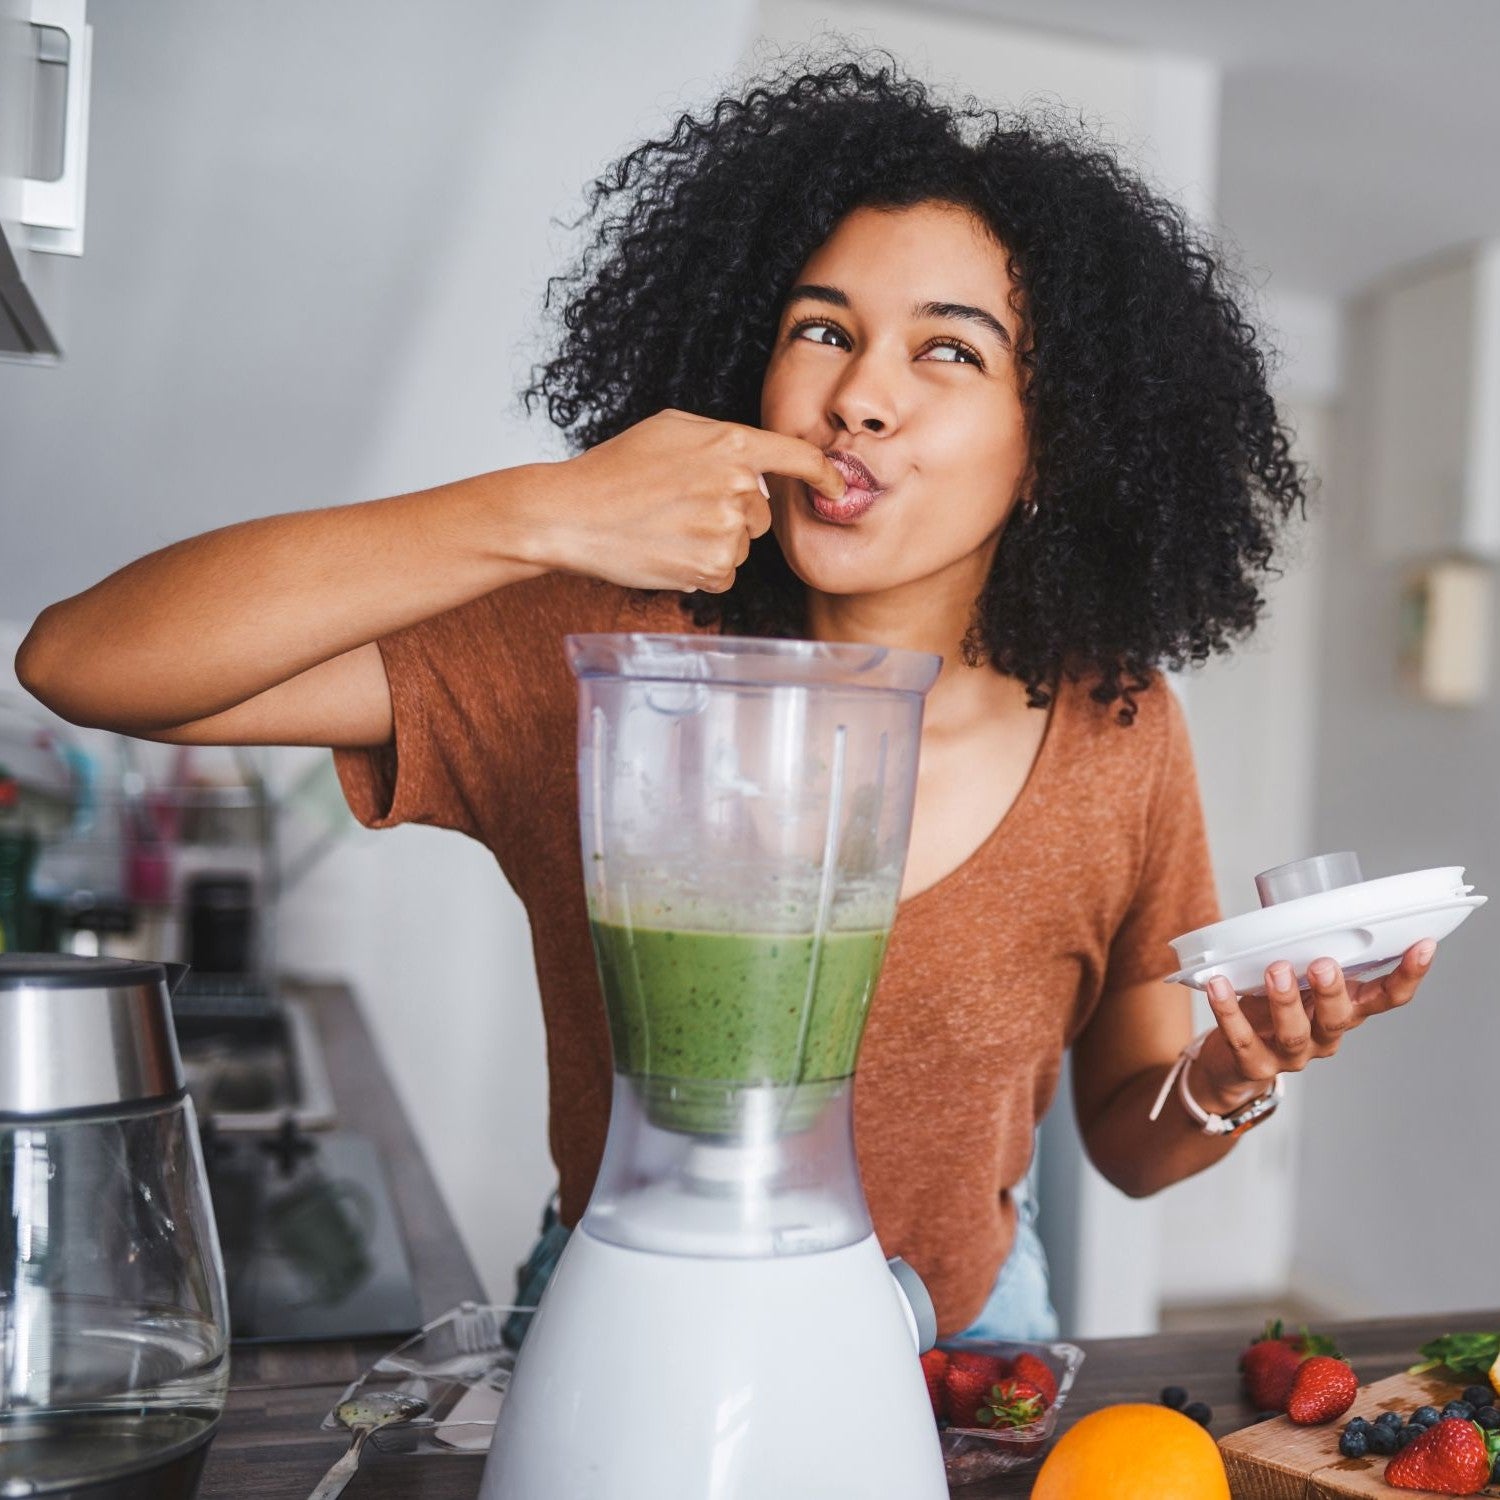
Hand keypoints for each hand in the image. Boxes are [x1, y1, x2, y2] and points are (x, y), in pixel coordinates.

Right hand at [530, 409, 846, 593]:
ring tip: (667, 529)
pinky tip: (667, 552)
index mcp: (731, 445)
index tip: (837, 486)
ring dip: (713, 543)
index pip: (798, 458)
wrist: (572, 514)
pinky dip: (700, 569)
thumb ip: (722, 439)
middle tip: (682, 508)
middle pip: (763, 513)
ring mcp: (726, 529)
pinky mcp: (711, 568)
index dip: (824, 475)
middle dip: (734, 514)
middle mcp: (737, 486)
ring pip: (742, 545)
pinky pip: (724, 574)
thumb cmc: (615, 468)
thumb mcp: (671, 428)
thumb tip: (757, 462)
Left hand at [1191, 940, 1437, 1109]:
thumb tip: (1300, 901)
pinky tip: (1219, 986)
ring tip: (1274, 970)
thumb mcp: (1297, 978)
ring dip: (1285, 1000)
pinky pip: (1243, 1040)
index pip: (1386, 998)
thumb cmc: (1270, 1008)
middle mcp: (1325, 1035)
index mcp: (1344, 1011)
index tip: (1423, 944)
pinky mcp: (1255, 1065)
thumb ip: (1304, 949)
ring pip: (1294, 1033)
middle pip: (1340, 1018)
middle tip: (1323, 963)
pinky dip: (1229, 1011)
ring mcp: (1292, 1055)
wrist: (1233, 1062)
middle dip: (1333, 990)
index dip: (1407, 975)